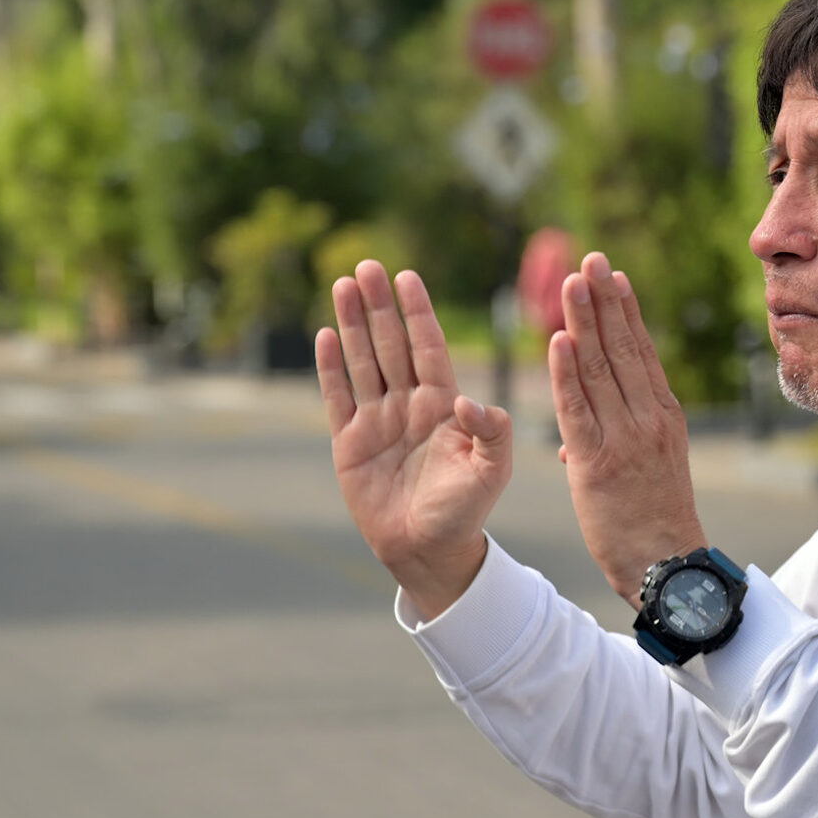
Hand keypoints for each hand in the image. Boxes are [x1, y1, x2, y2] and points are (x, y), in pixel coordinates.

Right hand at [315, 261, 511, 619]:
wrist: (429, 549)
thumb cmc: (465, 510)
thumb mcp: (492, 471)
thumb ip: (492, 433)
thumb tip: (470, 402)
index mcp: (444, 406)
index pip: (429, 348)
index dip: (418, 313)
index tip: (408, 277)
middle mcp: (409, 406)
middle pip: (392, 345)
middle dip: (380, 306)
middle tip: (368, 267)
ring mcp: (377, 421)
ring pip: (363, 361)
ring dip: (353, 324)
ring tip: (344, 285)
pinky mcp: (349, 443)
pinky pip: (338, 396)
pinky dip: (331, 367)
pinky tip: (324, 335)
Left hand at [550, 252, 705, 607]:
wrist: (669, 566)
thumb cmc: (655, 520)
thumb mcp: (651, 465)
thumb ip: (622, 434)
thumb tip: (584, 426)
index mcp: (663, 415)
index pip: (642, 351)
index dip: (625, 310)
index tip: (611, 275)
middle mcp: (648, 418)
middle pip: (623, 348)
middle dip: (604, 301)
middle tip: (590, 259)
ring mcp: (625, 438)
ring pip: (601, 368)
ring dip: (585, 321)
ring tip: (573, 281)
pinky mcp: (599, 462)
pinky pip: (578, 409)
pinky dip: (568, 372)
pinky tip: (560, 340)